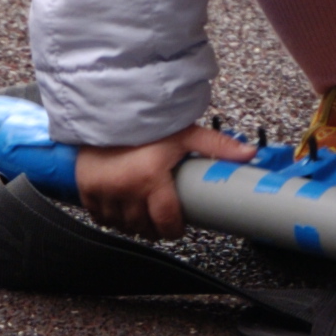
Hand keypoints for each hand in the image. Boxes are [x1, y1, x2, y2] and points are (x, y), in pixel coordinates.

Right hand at [74, 124, 256, 239]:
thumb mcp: (183, 133)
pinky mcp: (86, 190)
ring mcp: (103, 192)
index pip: (166, 221)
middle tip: (163, 218)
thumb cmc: (143, 121)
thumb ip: (216, 146)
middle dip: (156, 227)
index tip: (177, 226)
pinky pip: (100, 217)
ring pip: (122, 225)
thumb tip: (248, 154)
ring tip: (144, 214)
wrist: (105, 107)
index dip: (175, 229)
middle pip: (144, 227)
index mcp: (149, 178)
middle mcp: (124, 189)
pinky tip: (121, 209)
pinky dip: (111, 218)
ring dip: (134, 225)